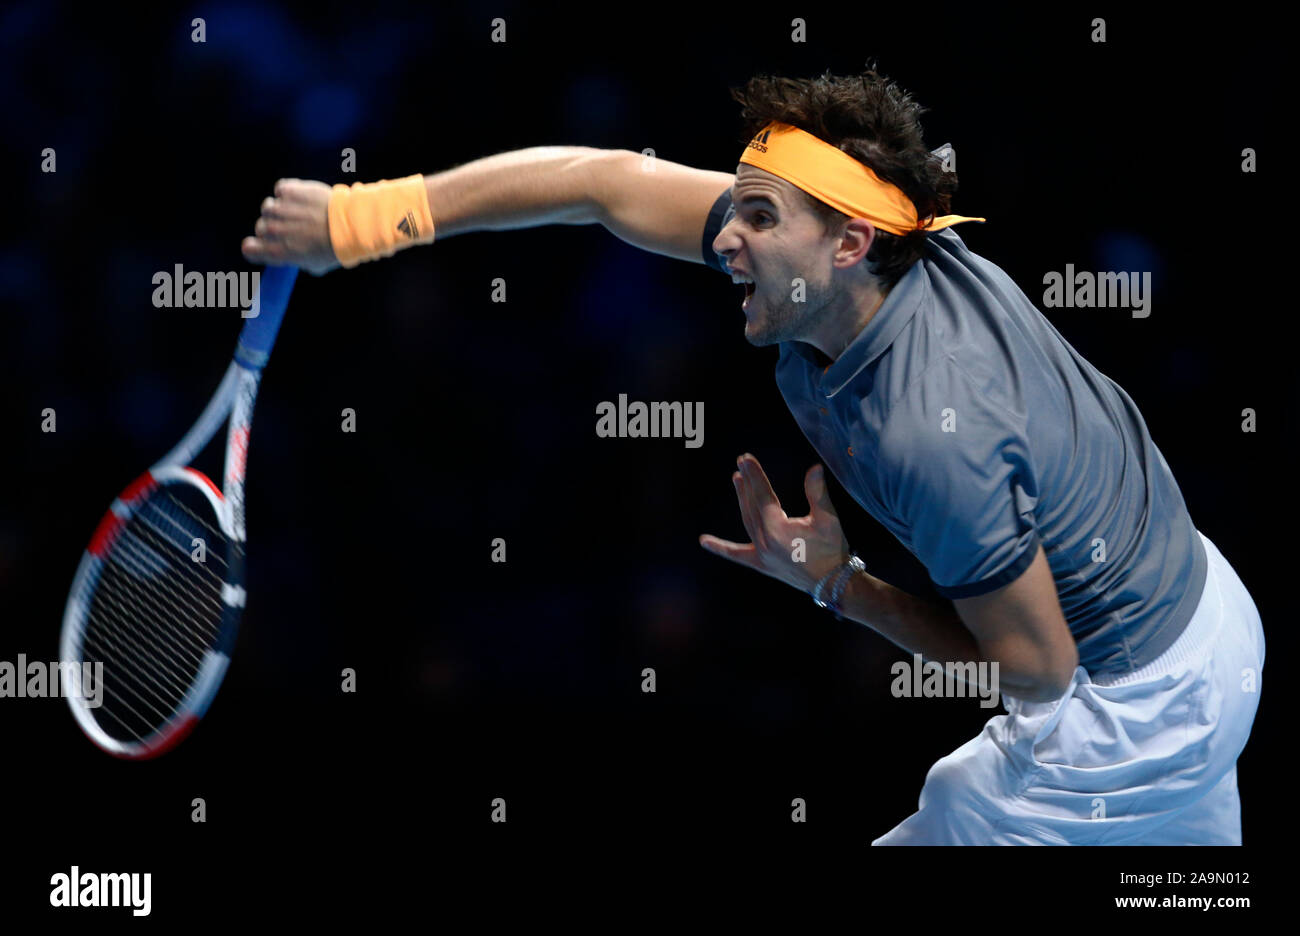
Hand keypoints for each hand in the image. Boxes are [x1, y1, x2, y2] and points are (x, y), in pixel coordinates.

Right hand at [241, 178, 338, 275]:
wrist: (349, 226)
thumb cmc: (334, 249)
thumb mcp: (313, 265)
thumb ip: (295, 258)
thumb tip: (292, 253)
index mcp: (277, 252)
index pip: (249, 248)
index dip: (257, 246)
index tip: (266, 245)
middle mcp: (273, 230)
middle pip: (261, 227)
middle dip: (274, 228)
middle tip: (293, 228)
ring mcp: (279, 209)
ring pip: (268, 207)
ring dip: (280, 209)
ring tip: (299, 212)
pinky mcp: (289, 191)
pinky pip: (281, 190)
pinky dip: (288, 192)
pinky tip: (301, 198)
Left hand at [699, 453, 852, 593]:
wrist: (832, 582)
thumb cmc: (832, 549)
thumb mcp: (827, 519)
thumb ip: (817, 493)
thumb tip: (815, 468)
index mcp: (778, 529)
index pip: (762, 495)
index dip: (755, 475)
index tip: (746, 458)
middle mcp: (764, 542)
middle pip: (752, 505)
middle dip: (747, 483)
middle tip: (741, 463)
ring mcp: (760, 555)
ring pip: (747, 521)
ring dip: (742, 500)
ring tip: (737, 480)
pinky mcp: (761, 565)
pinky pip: (737, 555)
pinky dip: (721, 548)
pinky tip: (704, 541)